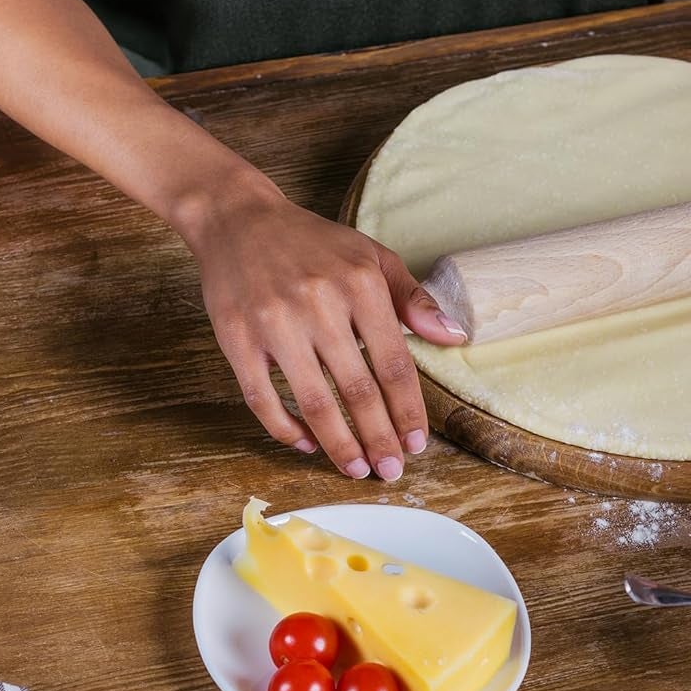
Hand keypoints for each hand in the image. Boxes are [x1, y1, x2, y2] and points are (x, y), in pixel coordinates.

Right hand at [185, 180, 463, 478]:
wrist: (237, 219)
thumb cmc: (314, 244)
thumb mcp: (372, 257)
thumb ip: (414, 299)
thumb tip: (454, 336)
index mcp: (359, 285)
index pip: (394, 364)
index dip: (408, 411)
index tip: (416, 444)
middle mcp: (318, 303)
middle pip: (357, 390)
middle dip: (379, 439)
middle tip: (390, 471)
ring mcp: (274, 322)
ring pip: (314, 401)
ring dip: (339, 444)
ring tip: (356, 469)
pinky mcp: (237, 338)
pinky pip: (263, 398)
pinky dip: (287, 428)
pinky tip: (308, 443)